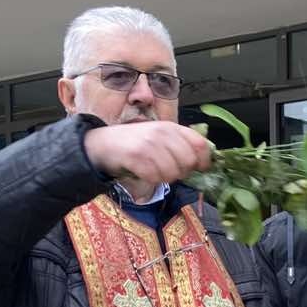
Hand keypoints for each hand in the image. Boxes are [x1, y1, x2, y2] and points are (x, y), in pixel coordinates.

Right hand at [83, 121, 213, 185]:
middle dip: (181, 172)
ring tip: (153, 170)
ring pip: (173, 173)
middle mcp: (162, 132)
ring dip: (164, 178)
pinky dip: (150, 180)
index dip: (204, 160)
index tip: (200, 168)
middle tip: (168, 170)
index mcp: (171, 126)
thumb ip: (180, 145)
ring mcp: (149, 144)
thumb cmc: (134, 143)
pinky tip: (142, 172)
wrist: (102, 144)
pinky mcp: (137, 156)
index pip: (200, 144)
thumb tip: (202, 163)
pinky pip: (155, 178)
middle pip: (188, 162)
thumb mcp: (159, 137)